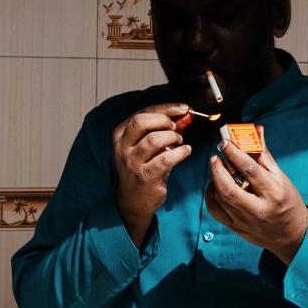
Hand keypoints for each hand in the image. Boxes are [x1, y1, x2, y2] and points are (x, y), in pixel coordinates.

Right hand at [112, 102, 191, 247]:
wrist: (134, 199)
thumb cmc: (143, 168)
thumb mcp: (151, 146)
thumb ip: (167, 129)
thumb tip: (186, 114)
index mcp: (121, 135)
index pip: (142, 112)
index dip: (166, 108)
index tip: (183, 108)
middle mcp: (123, 147)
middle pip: (142, 122)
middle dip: (164, 120)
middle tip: (176, 128)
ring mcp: (133, 162)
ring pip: (154, 140)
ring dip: (173, 138)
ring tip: (180, 142)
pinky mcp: (145, 176)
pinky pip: (166, 159)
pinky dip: (180, 152)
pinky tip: (186, 151)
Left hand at [204, 127, 307, 264]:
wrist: (293, 235)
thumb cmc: (288, 203)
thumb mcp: (281, 179)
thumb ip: (265, 156)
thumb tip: (257, 132)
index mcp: (274, 193)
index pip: (250, 171)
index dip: (235, 154)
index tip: (225, 143)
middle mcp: (259, 209)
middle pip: (230, 189)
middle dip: (218, 171)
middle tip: (215, 158)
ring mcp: (246, 222)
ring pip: (221, 200)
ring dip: (214, 181)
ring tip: (216, 169)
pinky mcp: (237, 229)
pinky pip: (216, 212)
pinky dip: (211, 197)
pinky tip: (214, 187)